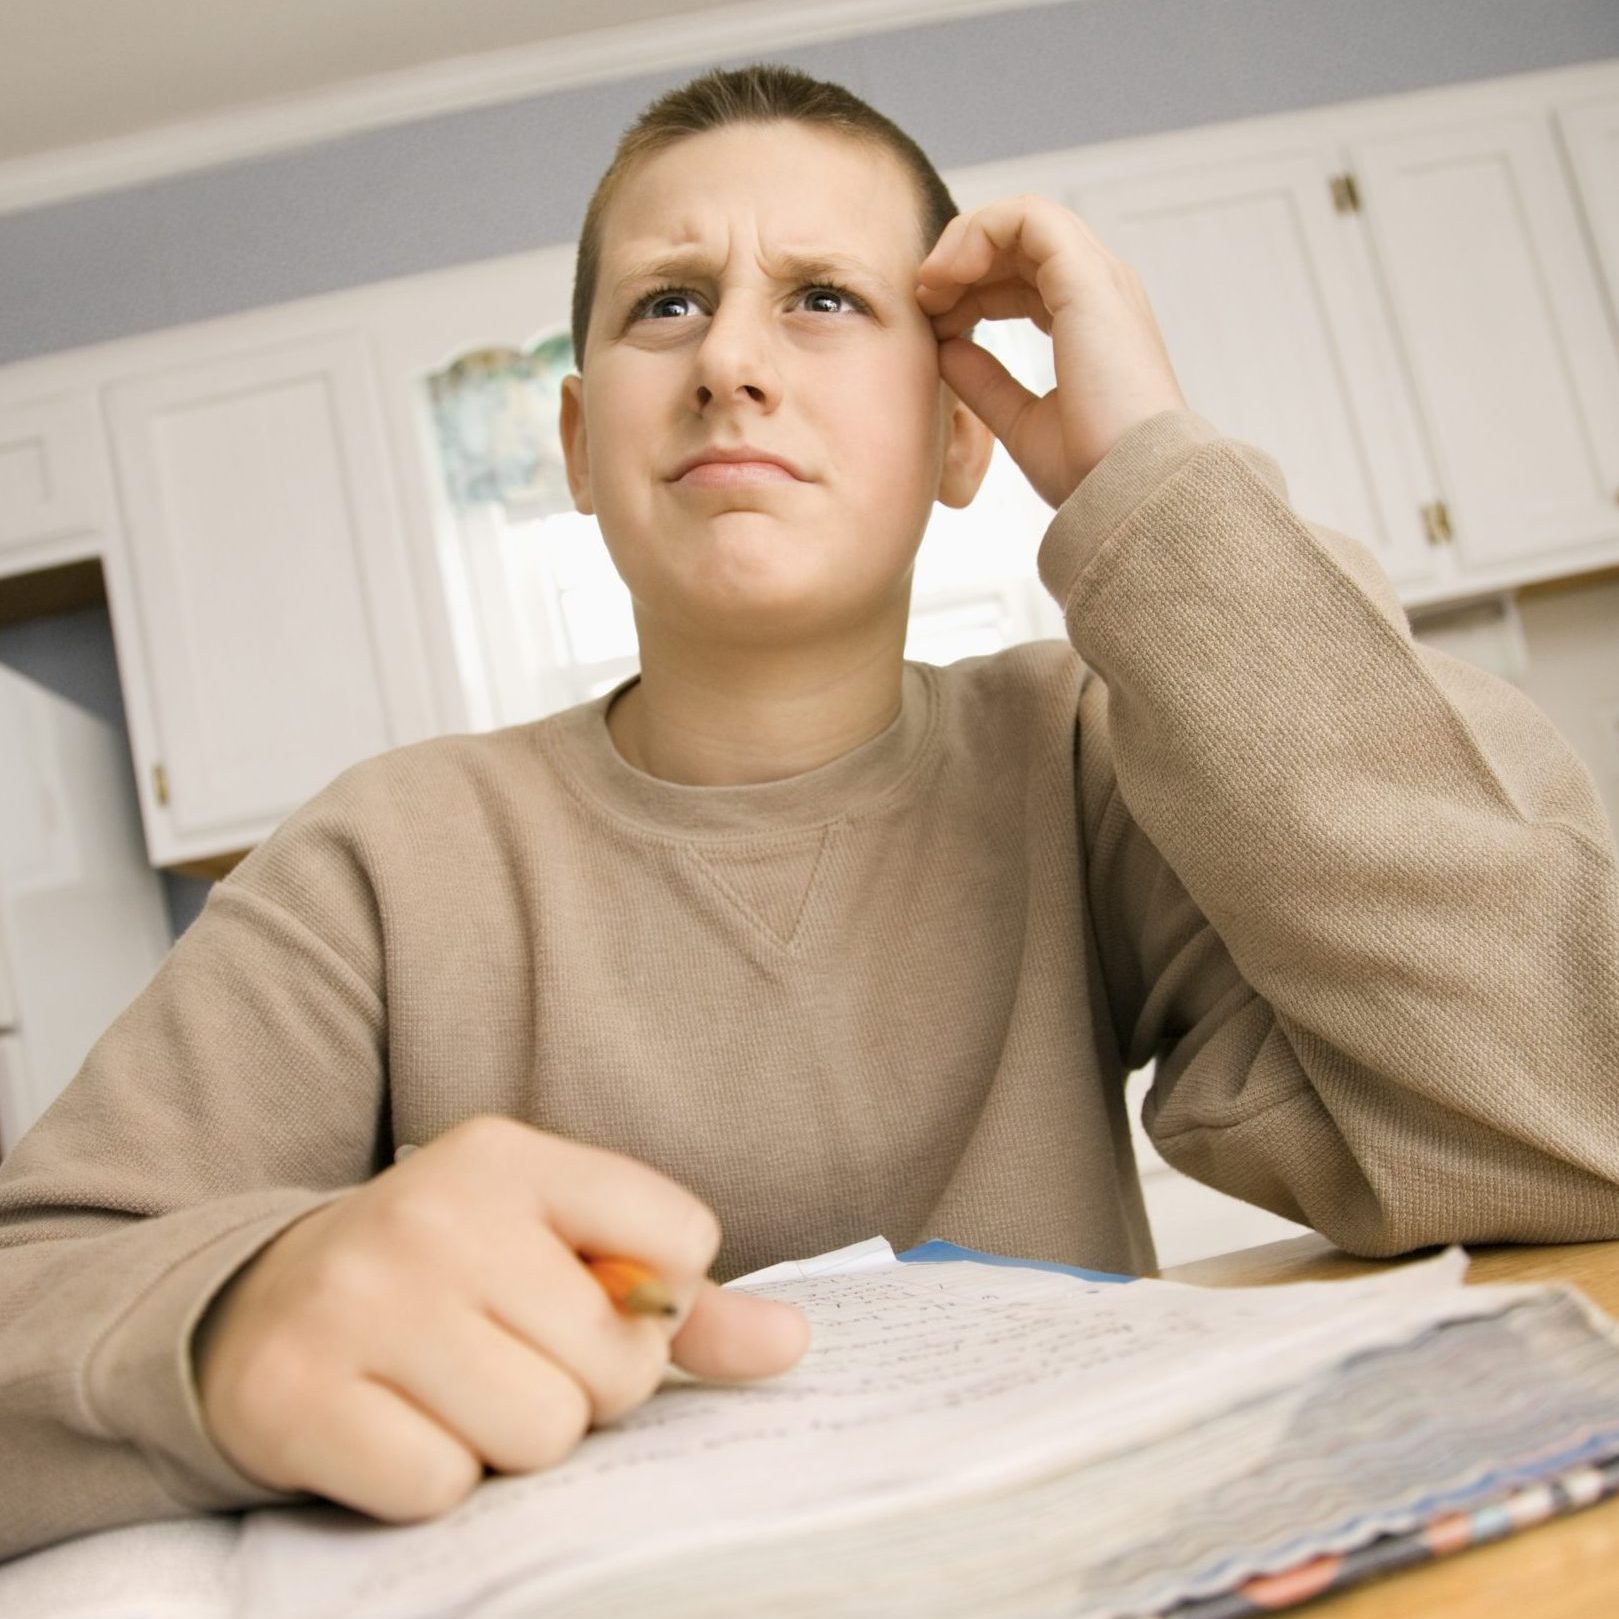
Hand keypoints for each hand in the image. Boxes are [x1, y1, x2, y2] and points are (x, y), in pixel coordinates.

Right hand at [192, 1115, 808, 1522]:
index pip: (683, 1240)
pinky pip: (441, 1487)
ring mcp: (359, 1299)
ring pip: (540, 1432)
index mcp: (511, 1155)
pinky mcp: (295, 1393)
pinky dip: (429, 1479)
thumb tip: (793, 1342)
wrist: (258, 1305)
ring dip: (508, 1439)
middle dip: (580, 1386)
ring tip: (453, 1390)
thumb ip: (674, 1298)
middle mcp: (436, 1211)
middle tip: (506, 1356)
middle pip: (617, 1360)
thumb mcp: (554, 1250)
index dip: (653, 1304)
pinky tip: (394, 1424)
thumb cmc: (445, 1279)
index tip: (586, 1300)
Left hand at [915, 193, 1188, 507]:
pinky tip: (948, 275)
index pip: (1025, 275)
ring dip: (963, 242)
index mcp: (1090, 321)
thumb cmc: (1089, 468)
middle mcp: (1099, 290)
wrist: (1128, 487)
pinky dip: (978, 233)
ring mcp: (1097, 278)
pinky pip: (1026, 218)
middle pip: (1021, 241)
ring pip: (1022, 219)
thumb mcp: (1022, 421)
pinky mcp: (1087, 279)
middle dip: (961, 260)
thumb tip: (947, 349)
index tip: (934, 327)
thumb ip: (986, 381)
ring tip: (929, 285)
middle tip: (922, 300)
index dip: (971, 290)